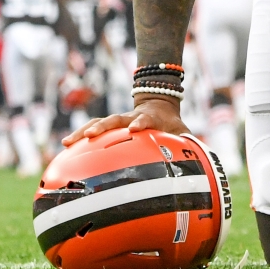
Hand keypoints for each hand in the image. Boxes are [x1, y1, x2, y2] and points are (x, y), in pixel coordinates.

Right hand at [62, 95, 186, 146]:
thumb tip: (206, 166)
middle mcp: (130, 117)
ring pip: (99, 123)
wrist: (158, 103)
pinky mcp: (109, 125)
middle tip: (90, 134)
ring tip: (67, 142)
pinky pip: (92, 130)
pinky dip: (79, 137)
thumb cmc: (171, 124)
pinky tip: (63, 147)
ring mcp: (118, 120)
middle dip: (102, 126)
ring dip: (84, 131)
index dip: (140, 122)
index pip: (144, 119)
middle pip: (114, 119)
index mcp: (150, 118)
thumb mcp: (182, 132)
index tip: (135, 128)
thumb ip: (190, 146)